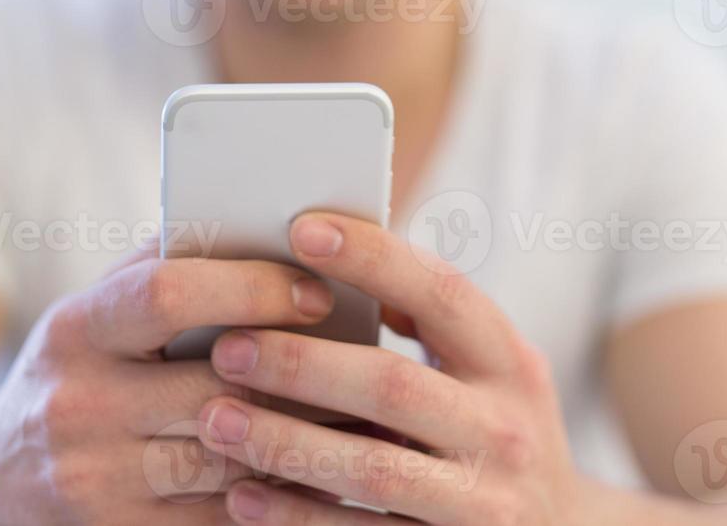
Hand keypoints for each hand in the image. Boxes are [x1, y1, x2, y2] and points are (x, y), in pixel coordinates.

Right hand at [0, 246, 338, 524]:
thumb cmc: (80, 367)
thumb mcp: (100, 308)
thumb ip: (170, 264)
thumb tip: (271, 222)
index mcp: (76, 328)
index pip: (167, 292)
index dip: (252, 287)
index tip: (319, 292)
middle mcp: (76, 405)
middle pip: (215, 385)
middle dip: (304, 375)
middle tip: (376, 364)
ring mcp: (94, 481)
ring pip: (229, 459)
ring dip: (307, 441)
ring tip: (371, 421)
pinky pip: (221, 520)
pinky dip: (281, 499)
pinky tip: (328, 480)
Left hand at [198, 213, 607, 524]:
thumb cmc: (495, 433)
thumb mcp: (491, 373)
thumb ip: (432, 326)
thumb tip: (335, 253)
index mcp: (511, 362)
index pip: (441, 293)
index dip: (373, 257)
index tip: (301, 229)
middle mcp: (505, 428)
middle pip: (393, 384)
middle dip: (302, 362)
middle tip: (228, 345)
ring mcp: (483, 501)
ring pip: (370, 466)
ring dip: (284, 440)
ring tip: (215, 417)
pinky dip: (298, 515)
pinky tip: (242, 497)